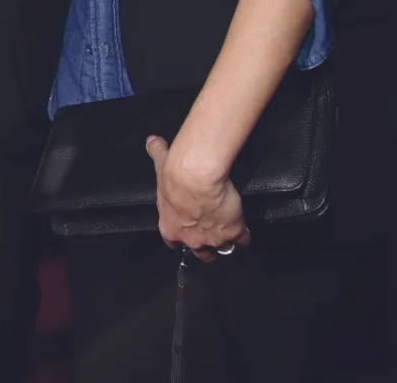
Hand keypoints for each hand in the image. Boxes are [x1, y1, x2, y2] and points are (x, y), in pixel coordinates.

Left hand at [146, 133, 248, 260]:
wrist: (197, 176)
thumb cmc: (175, 173)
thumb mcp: (161, 165)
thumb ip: (157, 154)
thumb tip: (152, 141)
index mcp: (170, 228)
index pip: (174, 242)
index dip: (182, 237)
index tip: (187, 230)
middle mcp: (191, 240)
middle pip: (202, 254)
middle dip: (206, 248)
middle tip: (211, 236)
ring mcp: (213, 239)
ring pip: (223, 249)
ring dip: (226, 243)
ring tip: (230, 233)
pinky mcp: (233, 233)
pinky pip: (242, 241)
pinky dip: (244, 235)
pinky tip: (244, 228)